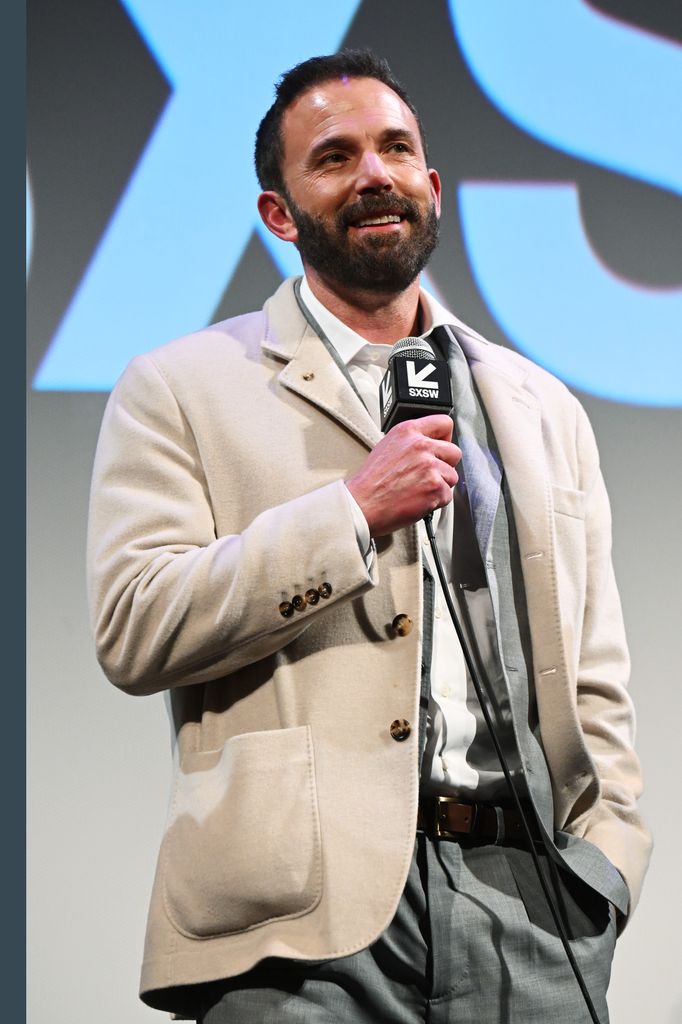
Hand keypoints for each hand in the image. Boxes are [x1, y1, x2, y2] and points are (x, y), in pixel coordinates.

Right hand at [346, 415, 460, 537]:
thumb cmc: (370, 482)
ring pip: (452, 476)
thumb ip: (411, 442)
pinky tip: (418, 500)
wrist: (361, 504)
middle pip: (454, 452)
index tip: (440, 448)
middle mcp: (420, 445)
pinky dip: (436, 502)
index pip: (444, 423)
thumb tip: (430, 444)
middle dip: (445, 465)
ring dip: (440, 485)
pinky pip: (447, 495)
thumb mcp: (387, 447)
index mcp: (408, 431)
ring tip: (418, 490)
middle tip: (428, 475)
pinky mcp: (434, 487)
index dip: (445, 438)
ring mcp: (429, 466)